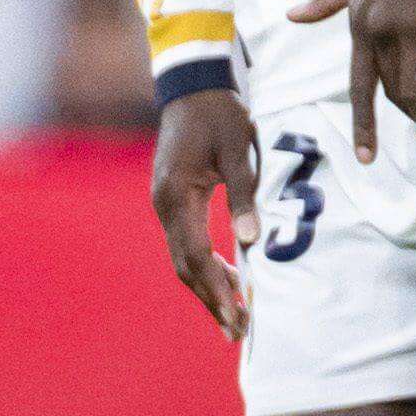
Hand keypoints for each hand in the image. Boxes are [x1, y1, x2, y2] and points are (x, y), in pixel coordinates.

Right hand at [148, 88, 256, 340]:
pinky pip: (186, 243)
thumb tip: (251, 241)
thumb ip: (243, 195)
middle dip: (211, 300)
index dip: (217, 289)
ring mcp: (165, 204)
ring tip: (233, 316)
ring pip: (183, 259)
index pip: (196, 256)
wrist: (193, 84)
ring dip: (208, 288)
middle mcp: (164, 205)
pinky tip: (225, 279)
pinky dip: (205, 266)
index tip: (238, 316)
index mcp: (176, 195)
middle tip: (237, 331)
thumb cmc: (219, 113)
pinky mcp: (173, 200)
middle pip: (185, 267)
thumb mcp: (238, 149)